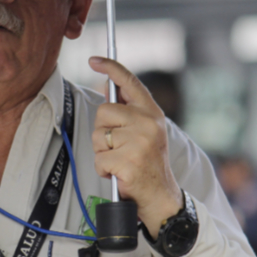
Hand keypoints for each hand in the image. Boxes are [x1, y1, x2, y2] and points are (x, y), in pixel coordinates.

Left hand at [89, 56, 183, 235]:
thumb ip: (130, 114)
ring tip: (120, 161)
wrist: (162, 197)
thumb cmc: (148, 164)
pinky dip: (103, 169)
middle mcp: (148, 123)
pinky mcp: (129, 161)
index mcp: (152, 113)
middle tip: (117, 147)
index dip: (110, 68)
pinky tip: (119, 174)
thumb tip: (107, 92)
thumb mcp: (147, 133)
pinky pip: (99, 158)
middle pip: (104, 111)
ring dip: (102, 152)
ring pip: (99, 136)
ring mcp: (139, 142)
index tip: (94, 59)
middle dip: (103, 131)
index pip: (130, 83)